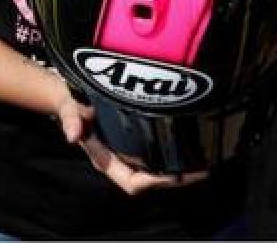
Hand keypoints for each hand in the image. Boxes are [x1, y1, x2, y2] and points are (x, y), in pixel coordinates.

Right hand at [54, 87, 208, 194]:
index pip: (132, 181)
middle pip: (152, 180)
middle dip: (176, 178)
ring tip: (205, 160)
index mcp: (106, 159)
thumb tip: (72, 135)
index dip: (155, 182)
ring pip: (158, 169)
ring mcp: (130, 151)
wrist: (73, 94)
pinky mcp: (138, 139)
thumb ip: (71, 119)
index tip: (177, 176)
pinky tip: (194, 143)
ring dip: (180, 168)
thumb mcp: (71, 107)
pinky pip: (159, 154)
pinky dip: (176, 153)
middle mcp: (120, 159)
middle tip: (202, 169)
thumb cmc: (74, 103)